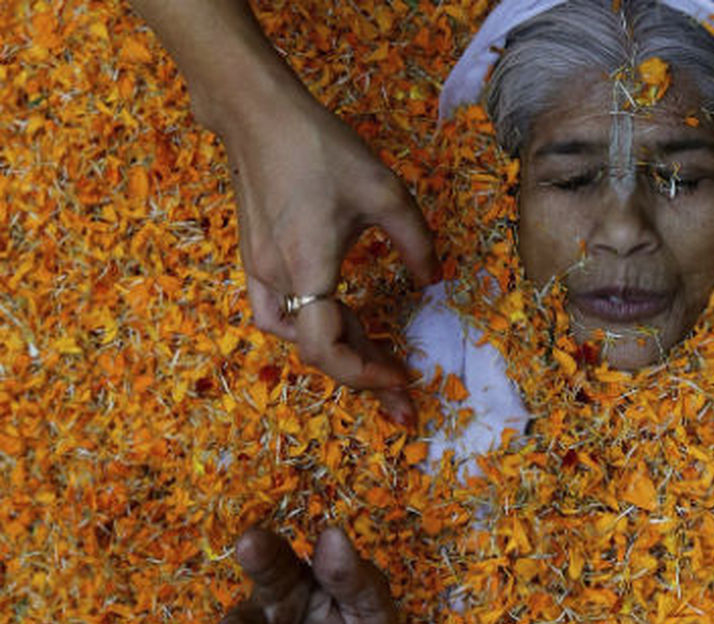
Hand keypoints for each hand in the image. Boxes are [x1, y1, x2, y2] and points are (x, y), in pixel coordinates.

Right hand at [221, 94, 437, 426]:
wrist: (259, 116)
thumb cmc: (323, 150)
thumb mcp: (387, 193)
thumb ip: (416, 244)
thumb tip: (433, 282)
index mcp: (308, 269)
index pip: (326, 348)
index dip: (363, 375)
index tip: (402, 379)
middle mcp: (276, 279)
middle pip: (314, 350)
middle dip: (361, 375)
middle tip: (402, 391)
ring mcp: (259, 271)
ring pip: (295, 336)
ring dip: (337, 350)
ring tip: (376, 352)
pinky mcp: (255, 259)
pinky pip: (278, 313)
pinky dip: (309, 327)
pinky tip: (340, 322)